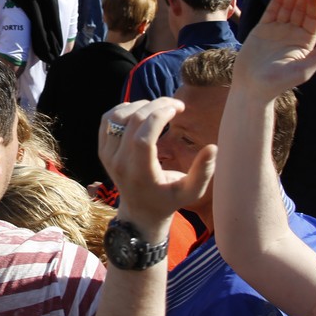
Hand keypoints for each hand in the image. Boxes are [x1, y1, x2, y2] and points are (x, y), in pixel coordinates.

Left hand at [98, 98, 215, 226]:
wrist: (140, 211)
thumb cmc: (169, 199)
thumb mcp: (192, 191)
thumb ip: (203, 172)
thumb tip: (213, 147)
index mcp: (141, 174)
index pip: (143, 138)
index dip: (159, 116)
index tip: (178, 108)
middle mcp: (119, 163)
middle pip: (133, 121)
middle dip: (157, 105)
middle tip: (176, 105)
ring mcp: (108, 155)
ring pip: (118, 116)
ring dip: (141, 105)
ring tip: (160, 109)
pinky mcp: (102, 149)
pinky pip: (108, 119)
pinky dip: (124, 108)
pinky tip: (141, 112)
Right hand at [232, 0, 315, 100]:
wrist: (252, 87)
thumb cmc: (279, 83)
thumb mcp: (303, 70)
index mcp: (306, 42)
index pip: (314, 18)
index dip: (315, 3)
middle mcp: (294, 33)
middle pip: (302, 8)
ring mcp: (279, 29)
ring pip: (288, 6)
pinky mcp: (263, 28)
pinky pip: (272, 10)